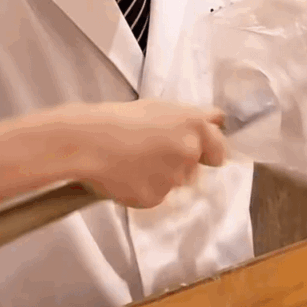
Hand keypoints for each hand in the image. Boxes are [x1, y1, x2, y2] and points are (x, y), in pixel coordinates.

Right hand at [55, 99, 226, 208]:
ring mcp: (173, 178)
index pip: (219, 150)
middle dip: (180, 164)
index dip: (207, 151)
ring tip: (132, 161)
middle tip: (153, 153)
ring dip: (161, 176)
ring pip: (174, 182)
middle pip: (195, 168)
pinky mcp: (154, 198)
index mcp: (195, 126)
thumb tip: (218, 120)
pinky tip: (124, 175)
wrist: (86, 141)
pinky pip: (154, 196)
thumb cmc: (119, 117)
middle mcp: (190, 152)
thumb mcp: (160, 108)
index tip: (196, 151)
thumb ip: (192, 118)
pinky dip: (142, 188)